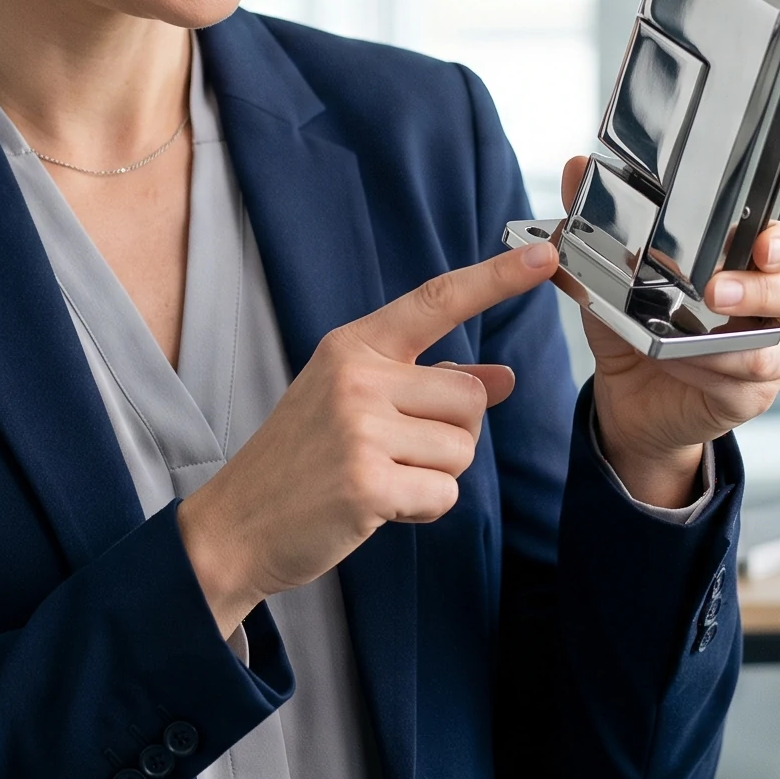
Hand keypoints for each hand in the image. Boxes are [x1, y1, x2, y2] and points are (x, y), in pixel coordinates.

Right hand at [177, 243, 543, 635]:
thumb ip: (428, 386)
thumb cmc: (300, 463)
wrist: (236, 526)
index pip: (436, 301)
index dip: (495, 278)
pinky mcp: (366, 482)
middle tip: (394, 456)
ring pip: (462, 450)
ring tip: (378, 480)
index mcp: (353, 347)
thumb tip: (502, 379)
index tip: (543, 252)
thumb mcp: (356, 406)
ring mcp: (360, 428)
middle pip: (468, 398)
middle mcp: (357, 377)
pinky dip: (421, 511)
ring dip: (433, 477)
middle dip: (450, 437)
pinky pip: (444, 494)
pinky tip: (377, 508)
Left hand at [560, 156, 779, 506]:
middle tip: (719, 291)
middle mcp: (767, 308)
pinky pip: (745, 383)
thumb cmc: (636, 328)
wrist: (627, 398)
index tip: (763, 243)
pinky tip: (680, 364)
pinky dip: (711, 372)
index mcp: (744, 267)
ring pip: (775, 345)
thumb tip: (576, 168)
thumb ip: (599, 220)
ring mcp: (765, 353)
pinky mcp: (750, 394)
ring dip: (729, 341)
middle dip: (768, 289)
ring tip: (689, 337)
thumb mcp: (610, 274)